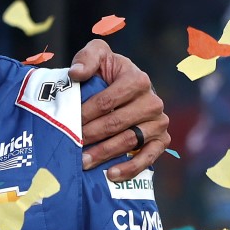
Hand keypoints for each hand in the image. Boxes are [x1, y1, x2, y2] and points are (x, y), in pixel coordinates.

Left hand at [67, 40, 169, 179]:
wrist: (122, 88)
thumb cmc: (107, 72)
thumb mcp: (97, 55)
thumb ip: (86, 58)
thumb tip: (75, 74)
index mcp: (137, 79)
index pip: (108, 101)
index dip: (86, 113)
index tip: (68, 123)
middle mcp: (153, 101)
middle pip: (117, 123)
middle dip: (91, 136)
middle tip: (71, 146)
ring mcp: (159, 122)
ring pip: (129, 141)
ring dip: (104, 154)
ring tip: (83, 162)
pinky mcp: (162, 140)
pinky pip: (148, 157)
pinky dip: (130, 168)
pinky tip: (111, 174)